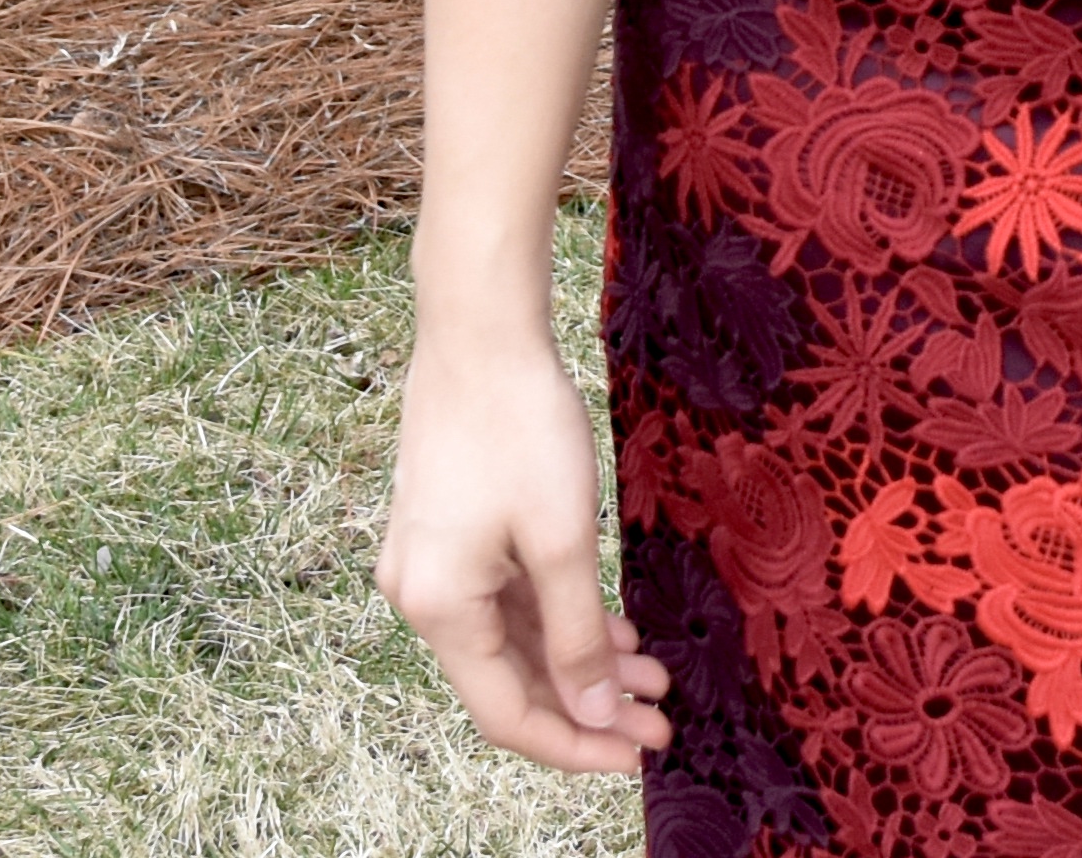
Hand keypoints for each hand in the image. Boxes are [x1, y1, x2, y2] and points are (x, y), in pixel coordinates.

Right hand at [377, 314, 673, 772]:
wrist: (479, 329)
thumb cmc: (519, 425)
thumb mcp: (561, 539)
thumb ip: (577, 635)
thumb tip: (596, 711)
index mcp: (438, 607)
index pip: (507, 712)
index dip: (575, 743)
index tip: (639, 752)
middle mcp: (420, 596)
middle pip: (509, 679)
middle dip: (588, 703)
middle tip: (660, 718)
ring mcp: (430, 562)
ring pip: (510, 638)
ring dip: (579, 659)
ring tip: (653, 673)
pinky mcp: (448, 531)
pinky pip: (504, 598)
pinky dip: (556, 617)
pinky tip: (612, 625)